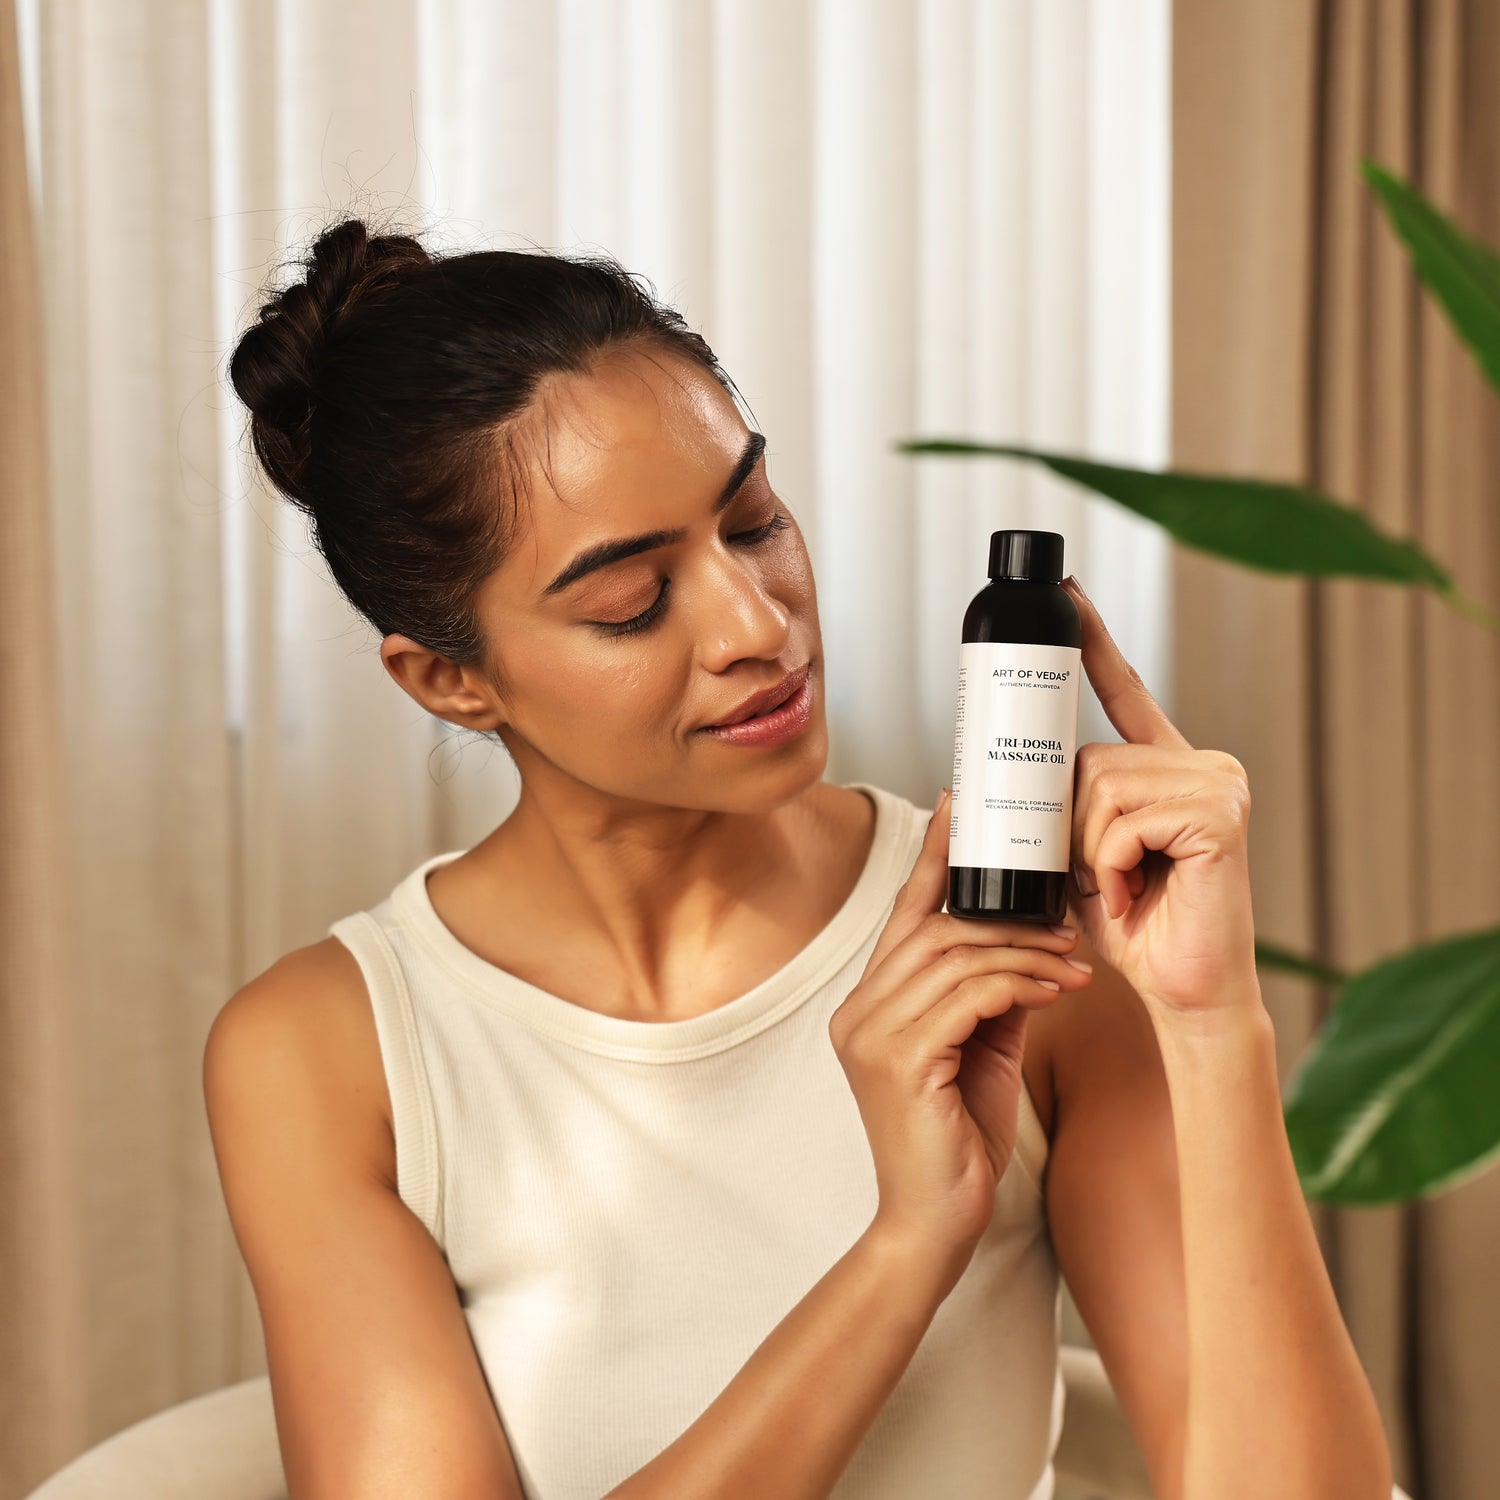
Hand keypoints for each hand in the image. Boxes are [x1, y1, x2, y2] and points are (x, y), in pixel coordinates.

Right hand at [829, 787, 1091, 1284]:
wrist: (935, 1226)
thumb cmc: (958, 1139)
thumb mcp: (980, 1050)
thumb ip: (991, 994)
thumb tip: (1029, 944)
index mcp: (869, 1004)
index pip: (903, 914)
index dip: (933, 858)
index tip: (959, 808)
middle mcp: (858, 1011)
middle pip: (934, 931)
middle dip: (1006, 919)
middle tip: (1064, 922)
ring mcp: (870, 1036)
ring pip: (953, 958)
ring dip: (1023, 955)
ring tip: (1071, 965)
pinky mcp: (897, 1062)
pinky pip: (965, 998)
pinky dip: (1015, 986)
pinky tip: (1052, 993)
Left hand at [1061, 575, 1261, 1026]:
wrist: (1186, 991)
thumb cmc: (1138, 929)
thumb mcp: (1083, 858)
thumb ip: (1065, 809)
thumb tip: (1007, 770)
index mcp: (1168, 768)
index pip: (1125, 690)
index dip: (1093, 641)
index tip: (1066, 592)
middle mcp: (1200, 763)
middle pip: (1090, 759)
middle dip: (1073, 827)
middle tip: (1100, 876)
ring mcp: (1217, 784)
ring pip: (1101, 790)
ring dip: (1091, 854)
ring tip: (1122, 887)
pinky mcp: (1221, 815)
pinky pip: (1124, 821)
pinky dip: (1112, 866)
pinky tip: (1139, 892)